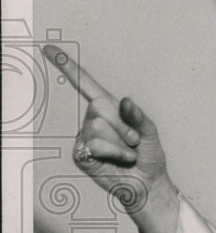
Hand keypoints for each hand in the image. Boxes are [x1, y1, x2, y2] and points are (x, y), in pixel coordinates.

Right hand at [44, 45, 179, 232]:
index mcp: (108, 107)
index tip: (49, 49)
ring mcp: (85, 137)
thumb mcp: (149, 131)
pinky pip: (95, 145)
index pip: (85, 83)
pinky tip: (120, 160)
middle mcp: (93, 119)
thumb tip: (124, 101)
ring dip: (121, 143)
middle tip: (133, 142)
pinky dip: (114, 152)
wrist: (147, 183)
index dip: (67, 66)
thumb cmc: (149, 155)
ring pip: (98, 128)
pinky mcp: (81, 154)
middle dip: (124, 127)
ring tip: (128, 153)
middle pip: (99, 110)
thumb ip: (138, 116)